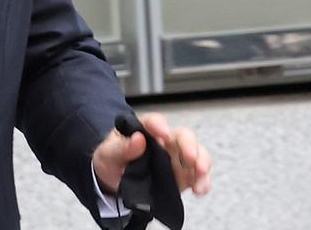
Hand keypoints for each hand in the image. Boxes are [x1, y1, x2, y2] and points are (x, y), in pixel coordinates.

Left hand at [92, 112, 211, 197]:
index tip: (163, 133)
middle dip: (189, 145)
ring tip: (200, 173)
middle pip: (183, 136)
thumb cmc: (110, 162)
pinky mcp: (183, 175)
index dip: (159, 125)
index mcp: (143, 131)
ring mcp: (175, 158)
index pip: (153, 122)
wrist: (114, 184)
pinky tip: (199, 189)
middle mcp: (163, 141)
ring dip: (202, 162)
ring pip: (197, 153)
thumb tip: (138, 138)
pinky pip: (198, 175)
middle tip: (189, 158)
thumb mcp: (107, 155)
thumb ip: (120, 147)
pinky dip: (203, 181)